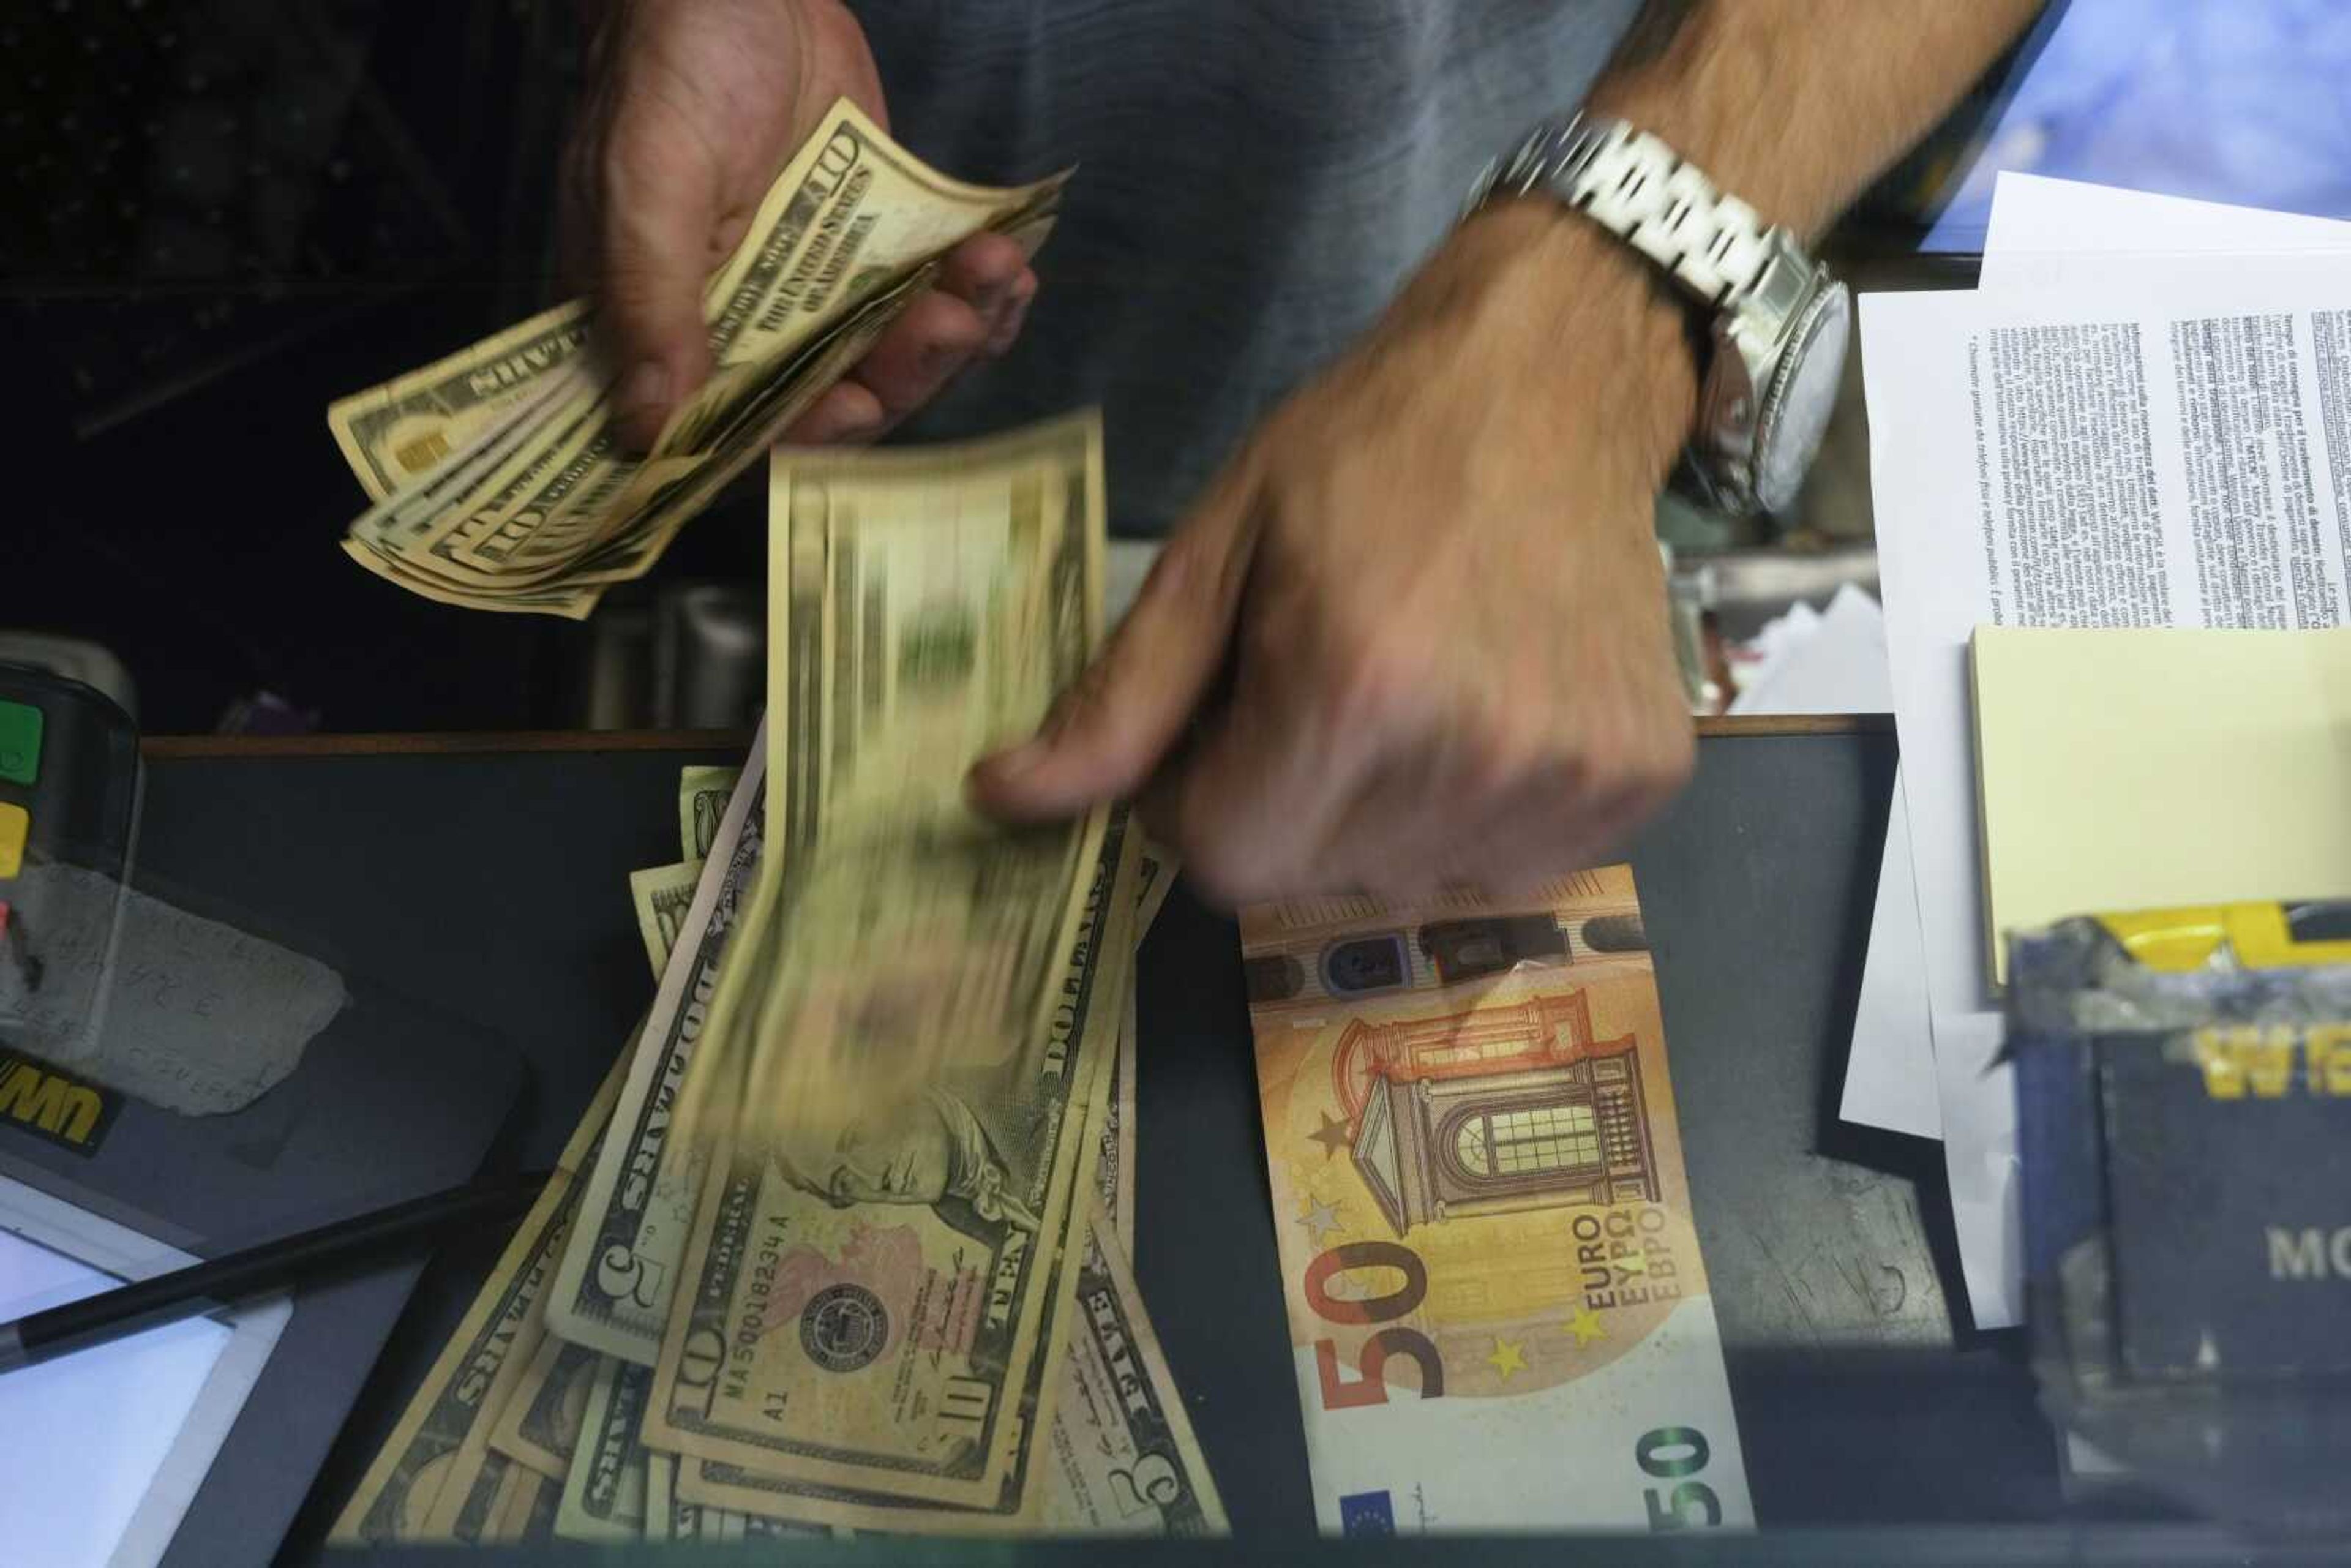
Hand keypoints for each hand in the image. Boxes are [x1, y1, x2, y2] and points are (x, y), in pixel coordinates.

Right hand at [566, 0, 1038, 448]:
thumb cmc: (669, 70)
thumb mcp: (647, 184)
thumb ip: (653, 302)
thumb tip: (648, 429)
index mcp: (666, 328)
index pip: (731, 430)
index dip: (796, 443)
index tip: (852, 409)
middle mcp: (745, 326)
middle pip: (833, 404)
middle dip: (901, 376)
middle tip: (948, 325)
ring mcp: (815, 292)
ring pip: (893, 358)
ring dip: (955, 336)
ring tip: (993, 279)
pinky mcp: (873, 250)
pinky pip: (930, 302)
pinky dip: (977, 300)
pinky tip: (1011, 275)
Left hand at [970, 204, 1699, 904]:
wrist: (1557, 380)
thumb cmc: (1370, 448)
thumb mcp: (1219, 546)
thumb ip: (1120, 695)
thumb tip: (999, 799)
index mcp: (1353, 690)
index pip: (1221, 859)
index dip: (1193, 800)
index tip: (1218, 720)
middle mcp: (1470, 755)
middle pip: (1310, 877)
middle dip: (1280, 804)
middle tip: (1308, 691)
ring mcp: (1567, 779)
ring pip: (1405, 881)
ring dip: (1374, 817)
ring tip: (1403, 692)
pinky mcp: (1636, 785)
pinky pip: (1507, 868)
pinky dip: (1469, 815)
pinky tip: (1481, 711)